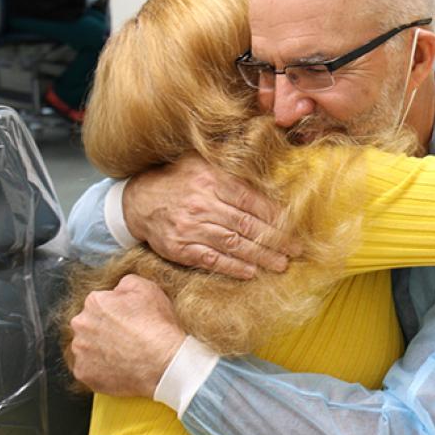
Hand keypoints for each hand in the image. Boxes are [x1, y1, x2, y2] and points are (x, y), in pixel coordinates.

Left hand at [69, 274, 184, 397]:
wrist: (163, 362)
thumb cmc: (156, 327)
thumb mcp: (148, 288)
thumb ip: (126, 283)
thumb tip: (118, 289)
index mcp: (95, 302)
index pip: (100, 303)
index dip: (116, 311)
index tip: (127, 319)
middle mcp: (81, 325)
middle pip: (90, 324)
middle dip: (104, 329)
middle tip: (126, 337)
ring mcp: (80, 351)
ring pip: (87, 347)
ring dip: (100, 349)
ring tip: (124, 354)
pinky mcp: (83, 373)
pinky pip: (89, 369)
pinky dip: (101, 369)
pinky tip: (119, 367)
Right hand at [124, 152, 300, 278]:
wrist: (139, 201)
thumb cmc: (179, 180)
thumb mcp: (201, 162)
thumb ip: (231, 167)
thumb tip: (268, 172)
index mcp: (211, 179)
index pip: (250, 200)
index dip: (274, 217)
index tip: (293, 228)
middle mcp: (201, 203)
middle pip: (246, 225)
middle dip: (274, 240)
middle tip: (295, 250)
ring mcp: (190, 228)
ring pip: (232, 244)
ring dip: (260, 256)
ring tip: (280, 264)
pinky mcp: (180, 248)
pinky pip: (211, 259)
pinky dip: (232, 267)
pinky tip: (251, 272)